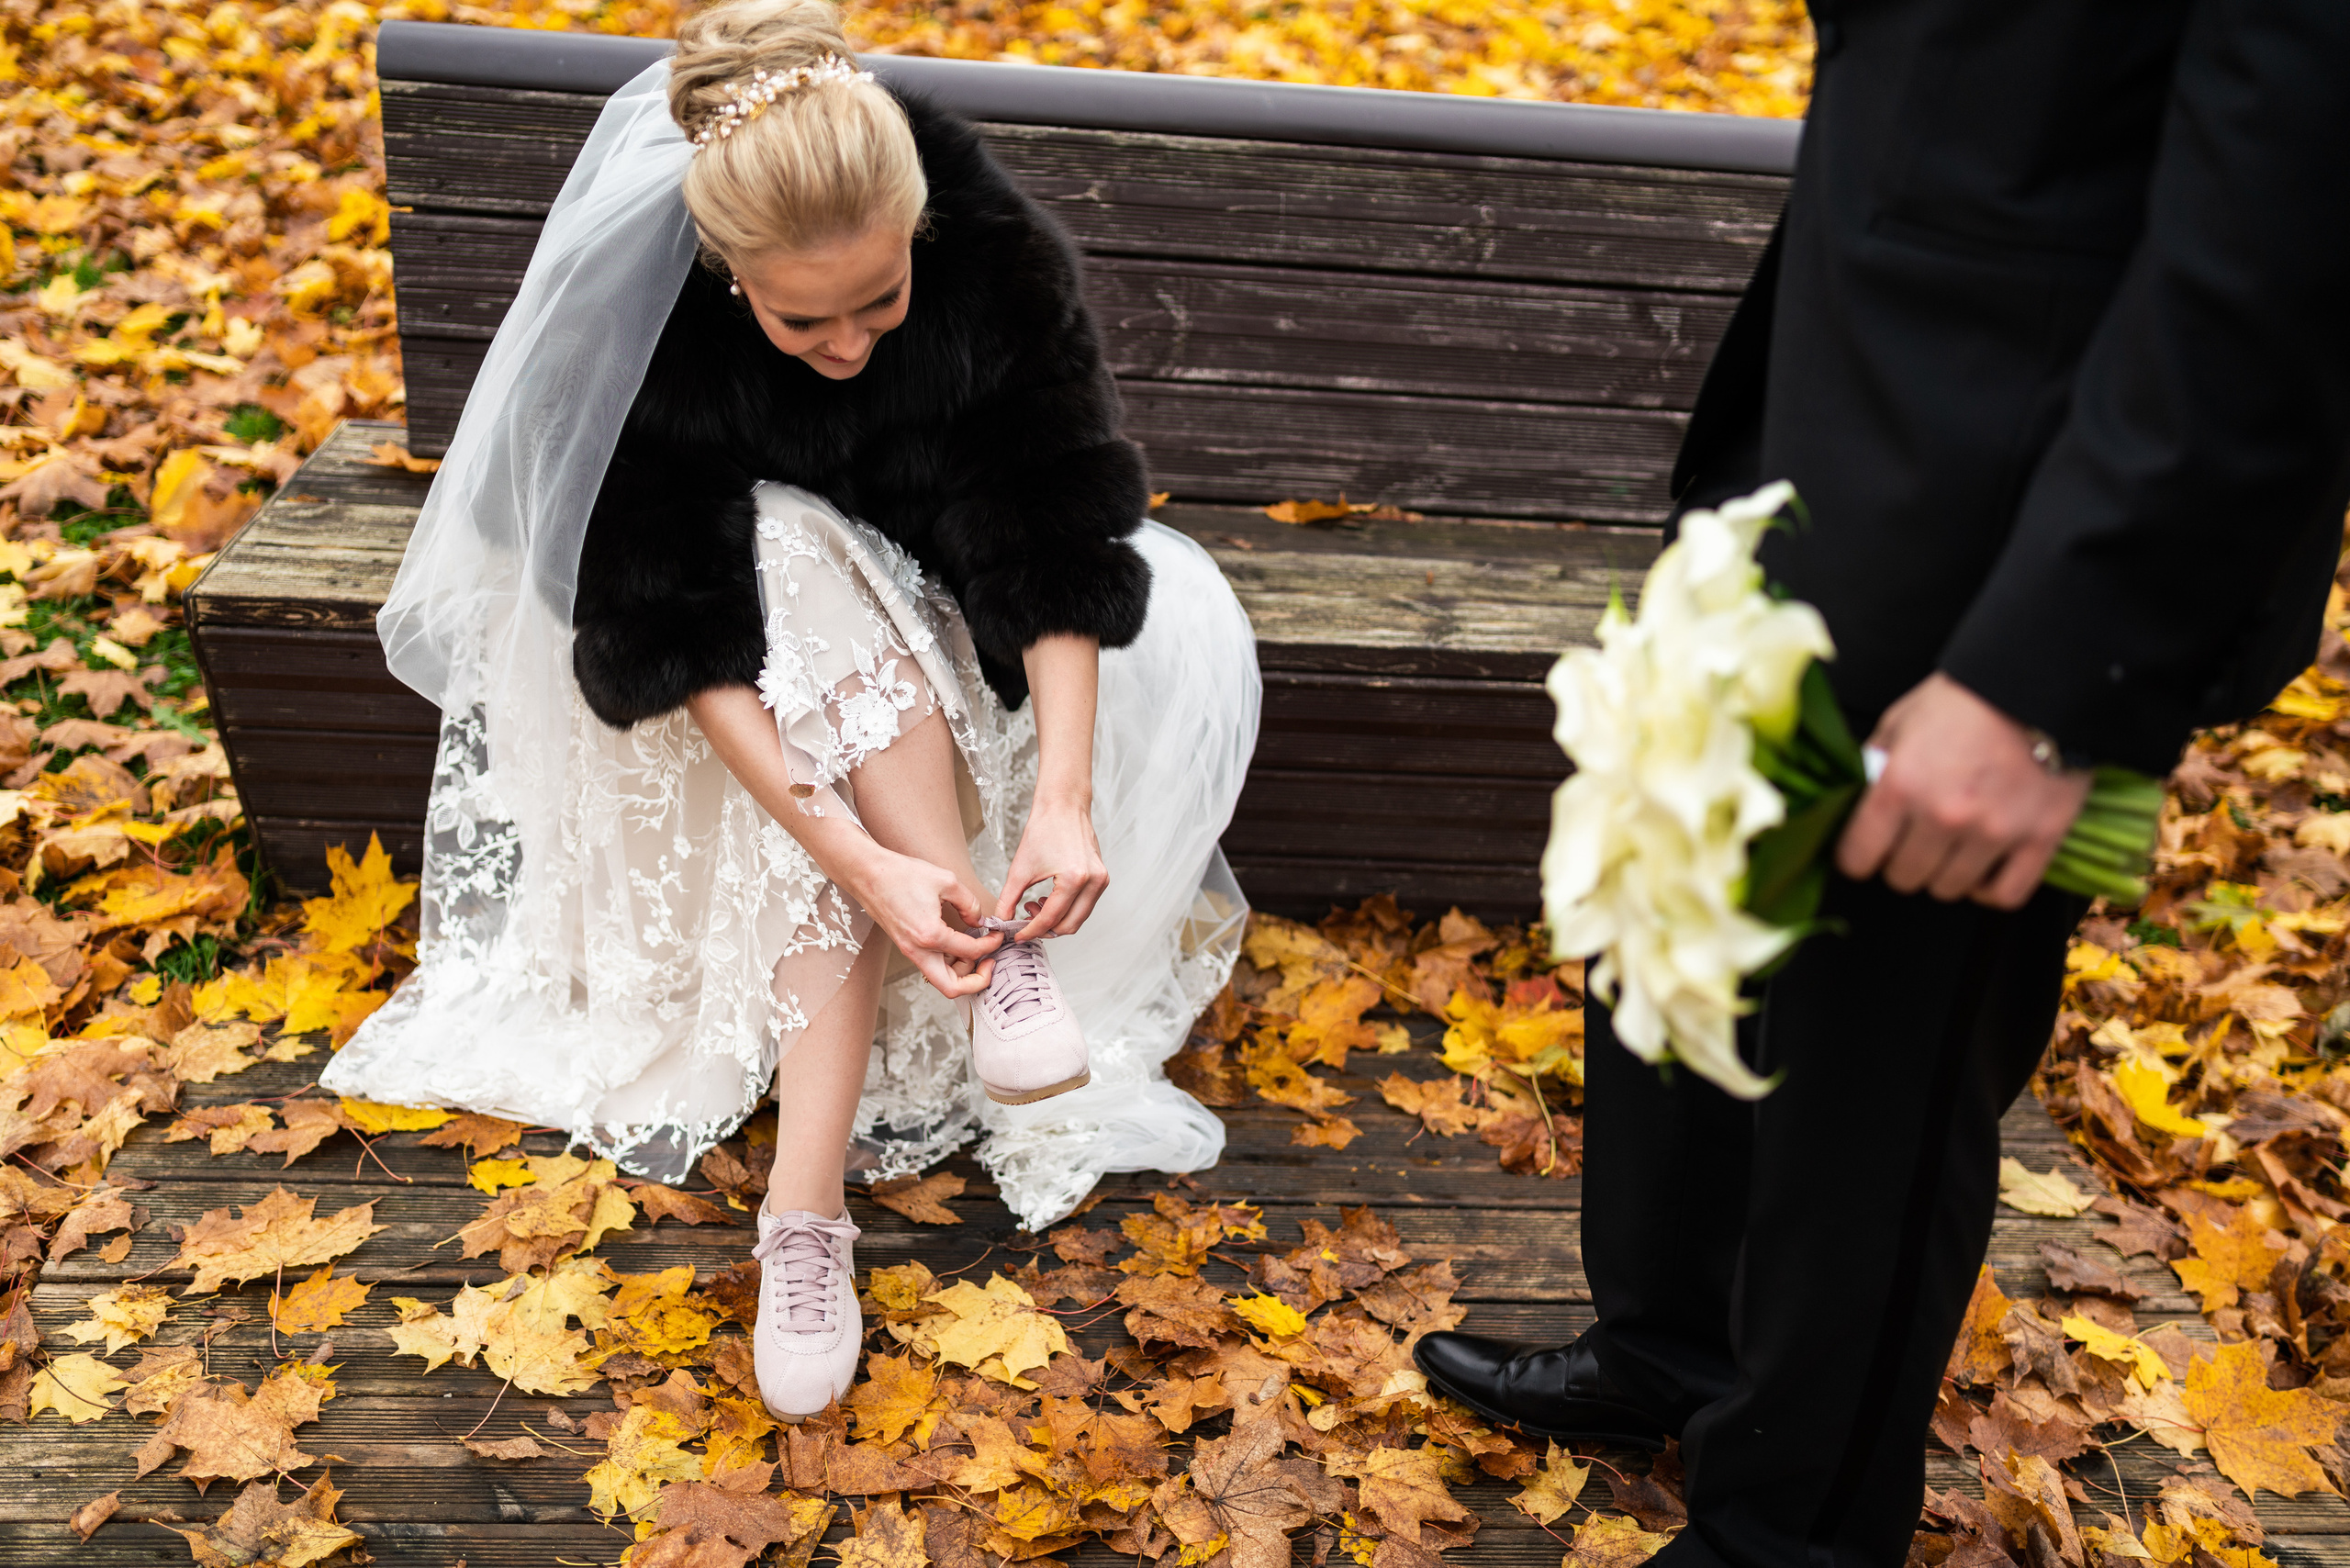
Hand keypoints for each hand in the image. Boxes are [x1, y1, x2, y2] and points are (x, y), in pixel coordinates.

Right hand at [843, 846, 1001, 998]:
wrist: (867, 874)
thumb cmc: (900, 874)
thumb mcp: (946, 881)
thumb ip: (969, 904)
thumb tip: (979, 921)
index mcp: (930, 935)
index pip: (970, 952)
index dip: (991, 945)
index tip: (998, 935)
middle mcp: (918, 950)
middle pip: (952, 988)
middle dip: (977, 981)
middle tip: (989, 963)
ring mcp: (910, 951)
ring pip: (940, 980)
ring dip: (962, 972)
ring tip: (974, 951)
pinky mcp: (906, 947)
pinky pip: (931, 966)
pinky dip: (948, 964)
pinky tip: (958, 945)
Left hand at [998, 793, 1107, 938]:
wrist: (1063, 806)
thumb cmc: (1043, 830)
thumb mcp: (1020, 868)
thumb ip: (1008, 899)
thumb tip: (1000, 922)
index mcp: (1074, 878)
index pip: (1052, 918)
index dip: (1031, 931)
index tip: (1017, 936)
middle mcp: (1093, 881)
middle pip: (1070, 925)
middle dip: (1045, 929)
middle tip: (1025, 920)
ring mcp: (1101, 880)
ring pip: (1079, 918)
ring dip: (1057, 920)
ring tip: (1035, 905)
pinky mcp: (1102, 877)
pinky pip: (1085, 906)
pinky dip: (1067, 909)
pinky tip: (1049, 898)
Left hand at [1835, 672, 2091, 908]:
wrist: (2038, 684)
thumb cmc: (1963, 700)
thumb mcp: (1899, 721)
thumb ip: (1875, 767)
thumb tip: (1857, 803)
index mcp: (1901, 786)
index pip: (1858, 857)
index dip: (1855, 858)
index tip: (1863, 852)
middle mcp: (1944, 816)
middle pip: (1905, 878)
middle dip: (1900, 864)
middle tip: (1911, 844)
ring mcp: (1994, 832)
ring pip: (1950, 889)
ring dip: (1944, 874)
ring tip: (1950, 850)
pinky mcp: (2040, 839)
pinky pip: (2006, 895)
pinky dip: (1990, 890)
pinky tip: (1983, 871)